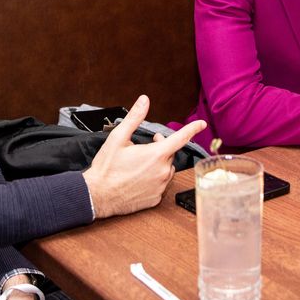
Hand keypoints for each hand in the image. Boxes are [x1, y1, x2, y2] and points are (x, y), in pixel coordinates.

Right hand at [82, 94, 205, 218]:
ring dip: (158, 164)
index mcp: (156, 154)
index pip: (181, 138)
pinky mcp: (155, 199)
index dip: (193, 128)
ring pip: (166, 169)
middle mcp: (162, 171)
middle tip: (145, 147)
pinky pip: (160, 185)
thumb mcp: (118, 137)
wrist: (97, 195)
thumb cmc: (106, 167)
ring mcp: (160, 186)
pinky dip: (153, 179)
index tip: (202, 124)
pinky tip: (139, 178)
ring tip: (139, 164)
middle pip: (170, 153)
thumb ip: (134, 117)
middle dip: (160, 148)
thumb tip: (144, 100)